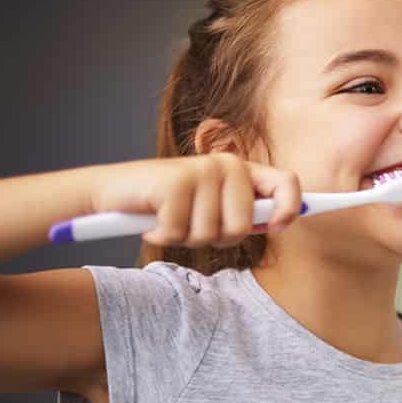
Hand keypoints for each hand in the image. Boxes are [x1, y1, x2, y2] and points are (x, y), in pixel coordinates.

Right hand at [91, 154, 302, 246]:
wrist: (110, 194)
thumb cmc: (166, 206)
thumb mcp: (211, 209)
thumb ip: (244, 212)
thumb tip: (282, 220)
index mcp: (242, 171)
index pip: (286, 182)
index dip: (291, 207)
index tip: (279, 226)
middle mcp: (227, 164)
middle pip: (243, 226)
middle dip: (215, 238)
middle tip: (191, 225)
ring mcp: (202, 170)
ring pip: (211, 234)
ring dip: (185, 238)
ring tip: (170, 219)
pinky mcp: (176, 181)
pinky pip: (180, 232)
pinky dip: (162, 235)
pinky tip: (152, 220)